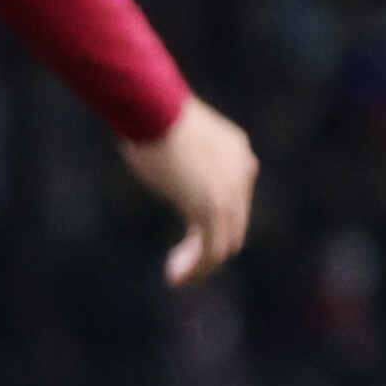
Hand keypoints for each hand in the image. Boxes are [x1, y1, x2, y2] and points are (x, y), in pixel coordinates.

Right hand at [123, 97, 259, 286]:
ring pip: (226, 242)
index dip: (209, 220)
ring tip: (176, 276)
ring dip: (202, 264)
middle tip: (180, 262)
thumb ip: (173, 150)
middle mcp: (242, 173)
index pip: (233, 198)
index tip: (185, 234)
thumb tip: (143, 145)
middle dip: (208, 245)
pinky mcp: (214, 208)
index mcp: (237, 152)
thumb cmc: (148, 112)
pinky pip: (212, 250)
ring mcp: (231, 192)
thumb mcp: (169, 132)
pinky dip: (196, 267)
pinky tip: (175, 274)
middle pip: (234, 223)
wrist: (155, 109)